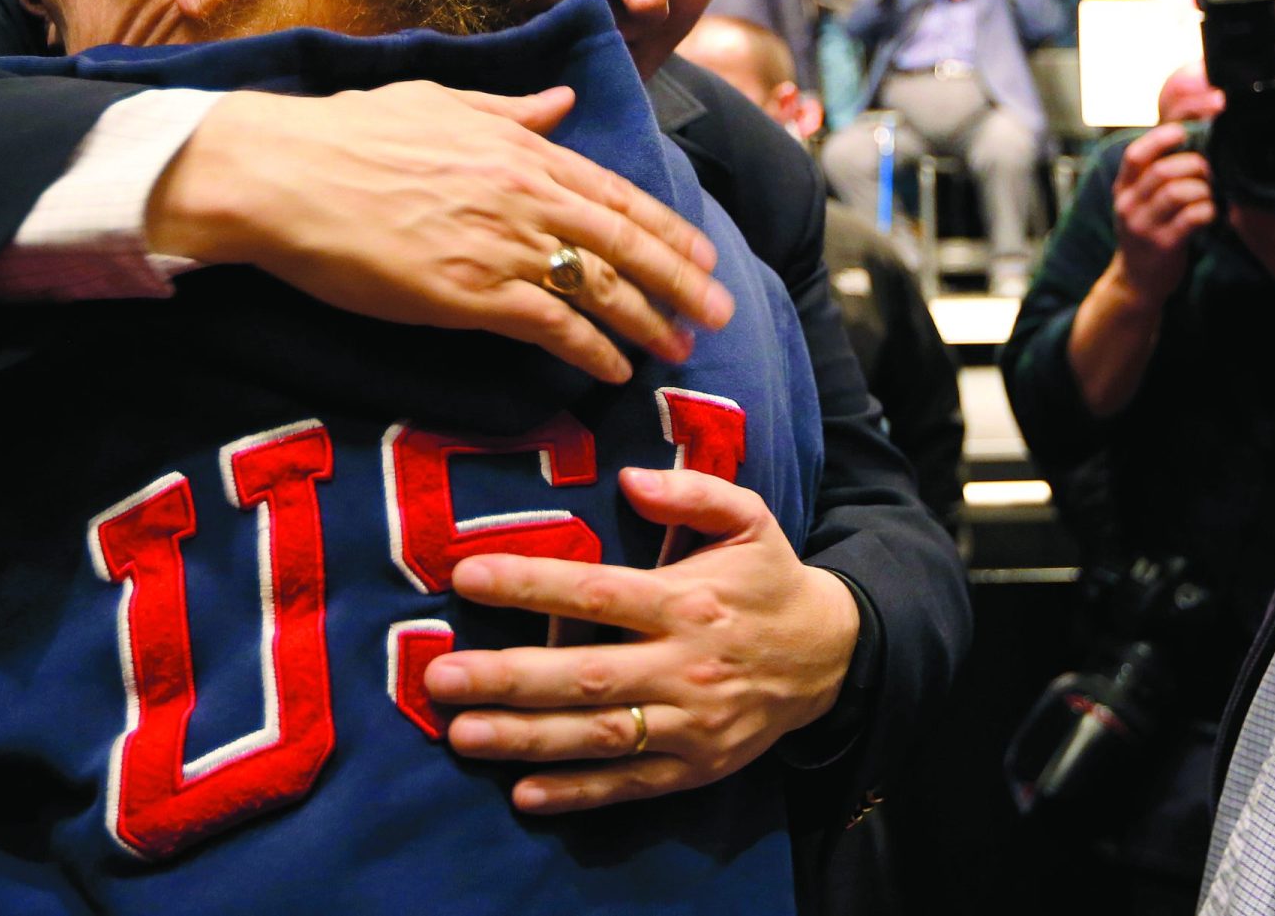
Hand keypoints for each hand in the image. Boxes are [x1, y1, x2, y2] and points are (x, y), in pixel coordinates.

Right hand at [147, 82, 730, 383]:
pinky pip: (552, 327)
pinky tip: (613, 369)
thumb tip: (561, 103)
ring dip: (649, 321)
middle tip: (720, 310)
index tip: (700, 252)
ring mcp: (500, 244)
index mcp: (519, 146)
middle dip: (681, 280)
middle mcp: (524, 193)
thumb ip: (509, 109)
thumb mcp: (439, 102)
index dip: (665, 227)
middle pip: (626, 242)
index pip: (616, 191)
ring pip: (601, 287)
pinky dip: (591, 350)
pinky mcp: (469, 294)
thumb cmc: (347, 134)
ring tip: (679, 347)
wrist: (283, 174)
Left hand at [424, 467, 859, 812]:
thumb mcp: (750, 519)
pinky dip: (578, 793)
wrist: (833, 658)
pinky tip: (524, 794)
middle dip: (510, 678)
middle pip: (586, 675)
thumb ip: (692, 492)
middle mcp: (684, 667)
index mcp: (687, 602)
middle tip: (441, 676)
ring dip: (527, 739)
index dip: (532, 585)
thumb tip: (629, 479)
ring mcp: (690, 726)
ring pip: (599, 735)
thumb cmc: (769, 580)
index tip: (468, 577)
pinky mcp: (695, 769)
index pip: (598, 593)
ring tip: (462, 734)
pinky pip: (629, 784)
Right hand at [1109, 123, 1215, 304]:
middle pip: (1162, 171)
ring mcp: (1143, 226)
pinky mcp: (1162, 245)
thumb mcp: (1141, 198)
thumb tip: (1186, 129)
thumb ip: (1155, 169)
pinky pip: (1192, 218)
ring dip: (1203, 189)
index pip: (1135, 155)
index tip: (1183, 133)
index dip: (1161, 138)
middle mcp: (1127, 205)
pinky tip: (1210, 214)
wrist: (1136, 278)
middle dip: (1195, 165)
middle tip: (1209, 172)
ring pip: (1179, 193)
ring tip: (1209, 195)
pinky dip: (1208, 211)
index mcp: (1123, 188)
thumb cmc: (1148, 229)